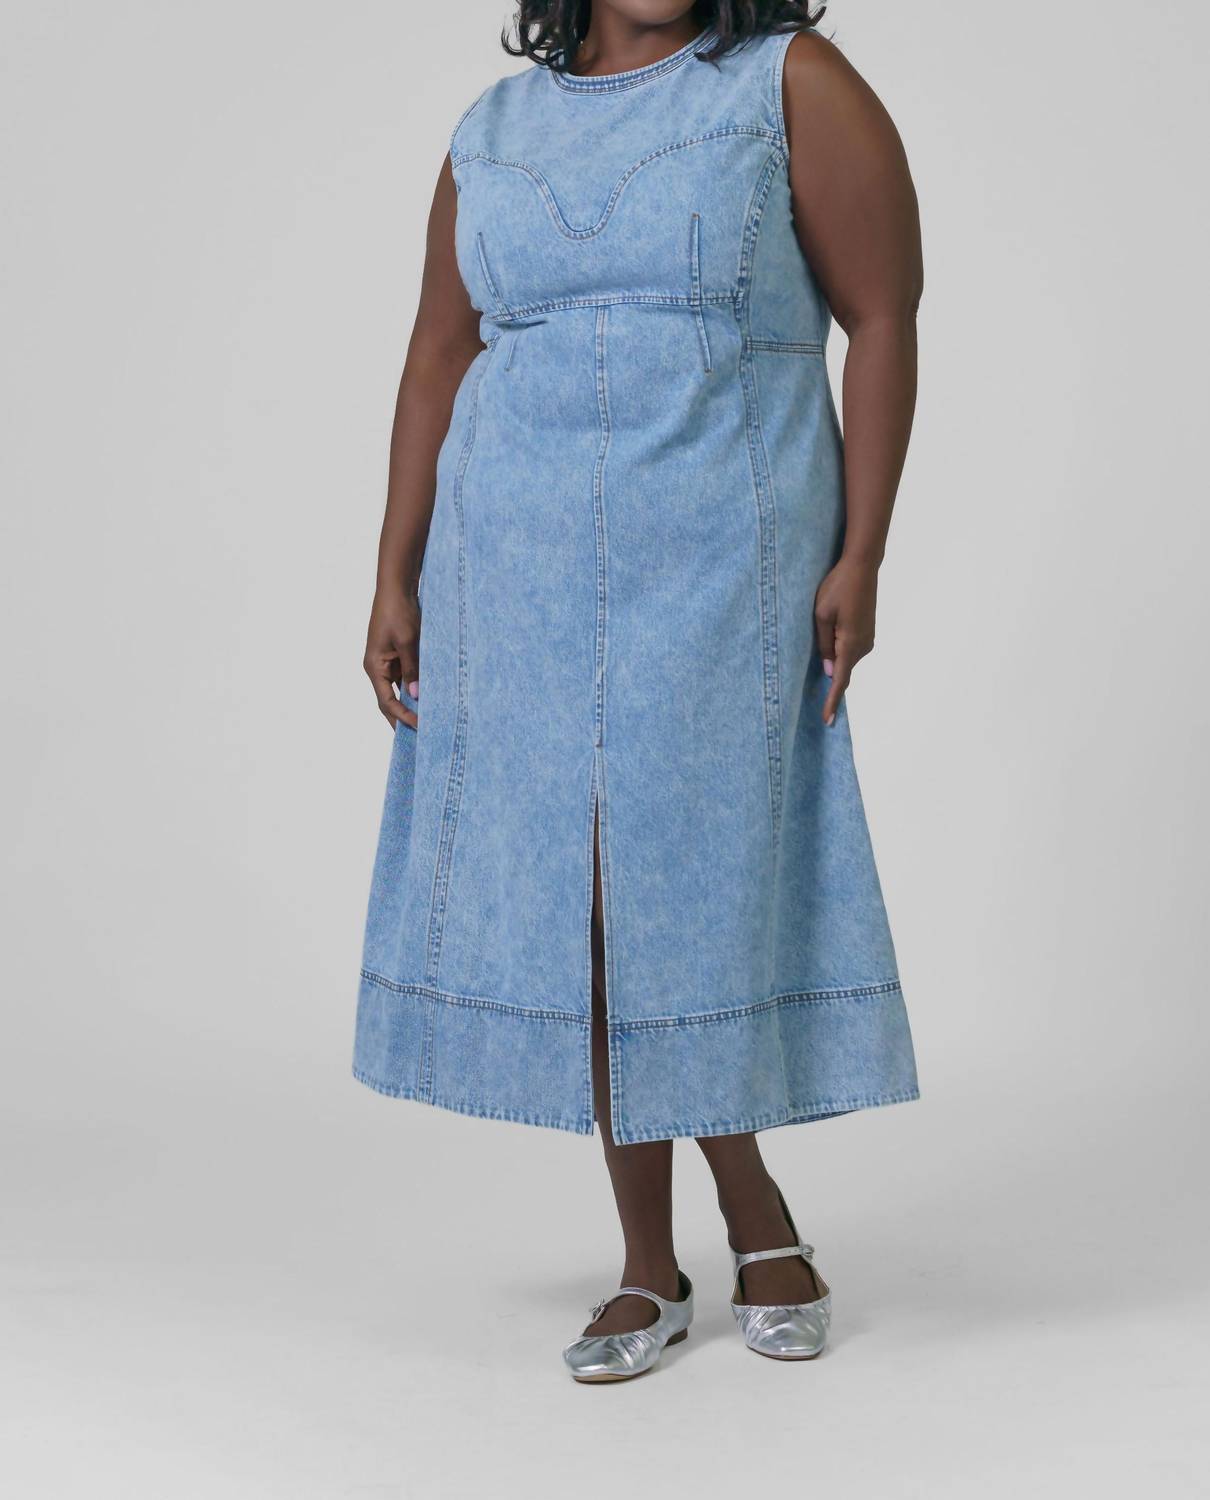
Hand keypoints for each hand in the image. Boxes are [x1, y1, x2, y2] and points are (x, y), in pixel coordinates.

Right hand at [364, 586, 420, 730]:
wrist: (396, 589)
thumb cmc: (399, 612)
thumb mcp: (408, 642)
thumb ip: (412, 668)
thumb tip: (416, 694)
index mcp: (374, 667)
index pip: (386, 702)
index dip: (402, 717)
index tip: (419, 727)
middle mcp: (378, 668)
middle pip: (389, 701)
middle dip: (403, 718)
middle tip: (419, 735)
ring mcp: (387, 662)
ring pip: (399, 689)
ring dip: (411, 703)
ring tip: (427, 719)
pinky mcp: (396, 655)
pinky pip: (405, 677)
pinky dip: (415, 687)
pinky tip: (428, 696)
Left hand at [814, 555, 877, 725]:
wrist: (862, 567)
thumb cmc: (837, 587)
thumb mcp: (821, 615)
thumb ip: (824, 645)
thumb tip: (828, 670)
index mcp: (850, 643)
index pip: (840, 680)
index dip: (832, 701)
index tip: (828, 720)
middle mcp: (863, 646)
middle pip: (842, 670)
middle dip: (830, 679)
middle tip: (820, 692)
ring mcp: (868, 639)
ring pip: (846, 659)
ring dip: (834, 660)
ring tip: (827, 641)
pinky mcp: (867, 632)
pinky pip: (851, 650)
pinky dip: (841, 652)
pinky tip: (833, 638)